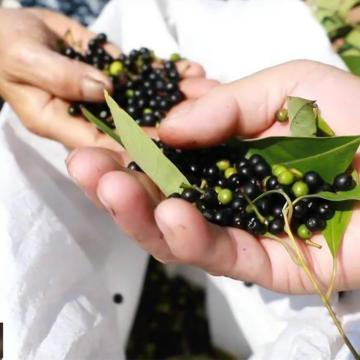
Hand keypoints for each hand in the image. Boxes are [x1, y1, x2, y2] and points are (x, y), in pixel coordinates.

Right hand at [0, 8, 214, 150]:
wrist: (12, 32)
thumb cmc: (6, 48)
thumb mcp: (25, 59)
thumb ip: (62, 76)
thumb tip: (104, 88)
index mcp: (66, 125)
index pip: (106, 143)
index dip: (136, 144)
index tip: (169, 142)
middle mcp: (94, 118)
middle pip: (134, 128)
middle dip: (168, 124)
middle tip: (202, 118)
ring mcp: (109, 98)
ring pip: (145, 102)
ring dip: (175, 97)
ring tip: (206, 89)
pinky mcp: (118, 78)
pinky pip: (143, 77)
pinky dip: (166, 73)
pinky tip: (191, 69)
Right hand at [66, 60, 359, 293]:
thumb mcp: (289, 87)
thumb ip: (226, 106)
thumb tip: (167, 128)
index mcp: (232, 154)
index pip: (173, 157)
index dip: (135, 151)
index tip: (104, 141)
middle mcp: (231, 194)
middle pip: (165, 197)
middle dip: (121, 185)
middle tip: (86, 168)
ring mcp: (248, 231)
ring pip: (181, 233)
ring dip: (141, 213)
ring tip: (111, 189)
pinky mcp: (270, 265)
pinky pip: (223, 255)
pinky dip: (192, 237)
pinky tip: (169, 215)